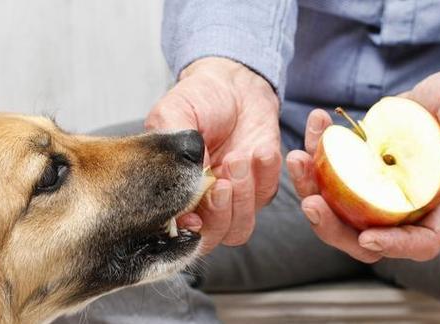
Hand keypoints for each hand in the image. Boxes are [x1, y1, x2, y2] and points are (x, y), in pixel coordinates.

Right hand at [146, 57, 281, 253]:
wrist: (233, 83)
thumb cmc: (197, 98)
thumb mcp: (172, 114)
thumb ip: (172, 150)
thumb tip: (184, 185)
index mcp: (173, 191)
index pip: (176, 230)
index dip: (185, 232)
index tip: (193, 217)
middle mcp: (202, 202)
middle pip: (211, 237)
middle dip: (219, 214)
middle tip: (222, 182)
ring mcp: (233, 198)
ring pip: (240, 227)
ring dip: (243, 197)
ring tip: (239, 158)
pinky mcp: (261, 186)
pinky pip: (267, 196)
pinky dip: (266, 176)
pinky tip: (262, 150)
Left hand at [286, 71, 439, 261]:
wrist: (436, 99)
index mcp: (434, 201)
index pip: (419, 241)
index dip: (394, 247)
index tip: (368, 238)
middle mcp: (399, 204)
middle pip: (362, 236)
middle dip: (331, 226)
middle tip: (310, 202)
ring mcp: (371, 190)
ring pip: (334, 208)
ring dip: (309, 186)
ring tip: (298, 158)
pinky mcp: (352, 170)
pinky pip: (325, 173)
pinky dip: (314, 152)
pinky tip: (316, 124)